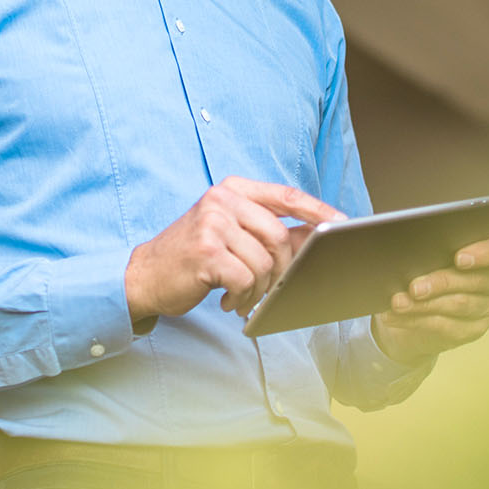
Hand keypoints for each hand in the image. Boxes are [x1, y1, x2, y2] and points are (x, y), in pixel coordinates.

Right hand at [125, 178, 344, 321]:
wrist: (145, 276)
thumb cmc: (193, 256)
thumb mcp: (232, 234)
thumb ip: (270, 231)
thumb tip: (316, 235)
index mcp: (233, 189)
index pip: (287, 195)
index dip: (318, 210)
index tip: (343, 222)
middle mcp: (222, 199)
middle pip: (279, 236)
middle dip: (281, 269)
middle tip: (267, 288)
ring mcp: (213, 223)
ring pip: (264, 262)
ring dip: (258, 289)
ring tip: (241, 295)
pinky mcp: (206, 251)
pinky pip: (246, 279)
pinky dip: (242, 297)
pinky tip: (228, 300)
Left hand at [371, 232, 488, 365]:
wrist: (423, 308)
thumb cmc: (430, 269)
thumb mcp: (433, 255)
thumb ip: (433, 249)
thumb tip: (412, 251)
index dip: (484, 253)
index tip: (459, 258)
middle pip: (475, 281)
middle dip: (441, 283)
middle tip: (414, 287)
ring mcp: (488, 308)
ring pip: (458, 305)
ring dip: (423, 305)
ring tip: (398, 303)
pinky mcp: (473, 331)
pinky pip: (446, 326)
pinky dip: (416, 320)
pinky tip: (397, 317)